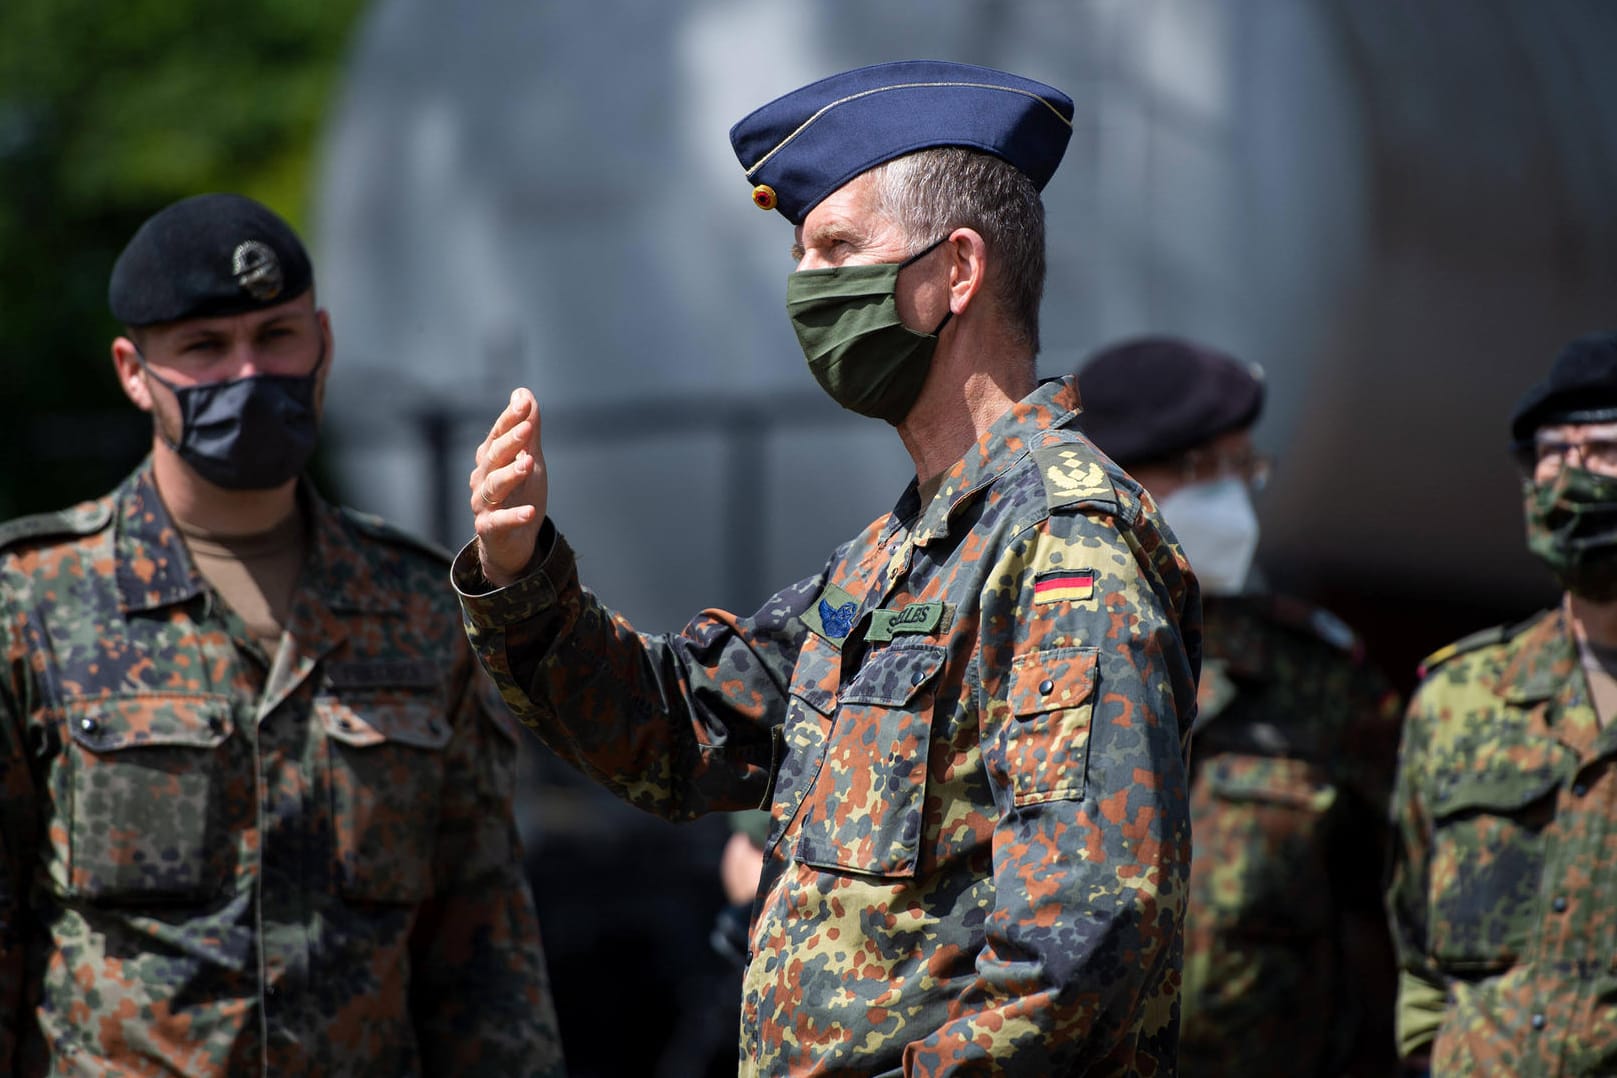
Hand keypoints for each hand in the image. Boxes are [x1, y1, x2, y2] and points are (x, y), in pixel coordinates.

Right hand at [470, 388, 546, 586]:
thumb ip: (529, 431)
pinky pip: (499, 521)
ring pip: (493, 486)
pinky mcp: (489, 529)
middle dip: (509, 441)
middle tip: (527, 428)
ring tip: (528, 464)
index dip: (510, 418)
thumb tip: (523, 393)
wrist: (514, 542)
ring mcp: (483, 504)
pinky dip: (514, 516)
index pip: (498, 434)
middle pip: (493, 457)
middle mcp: (482, 479)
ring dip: (510, 474)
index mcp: (490, 460)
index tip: (524, 402)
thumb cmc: (520, 496)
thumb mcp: (531, 461)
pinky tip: (529, 511)